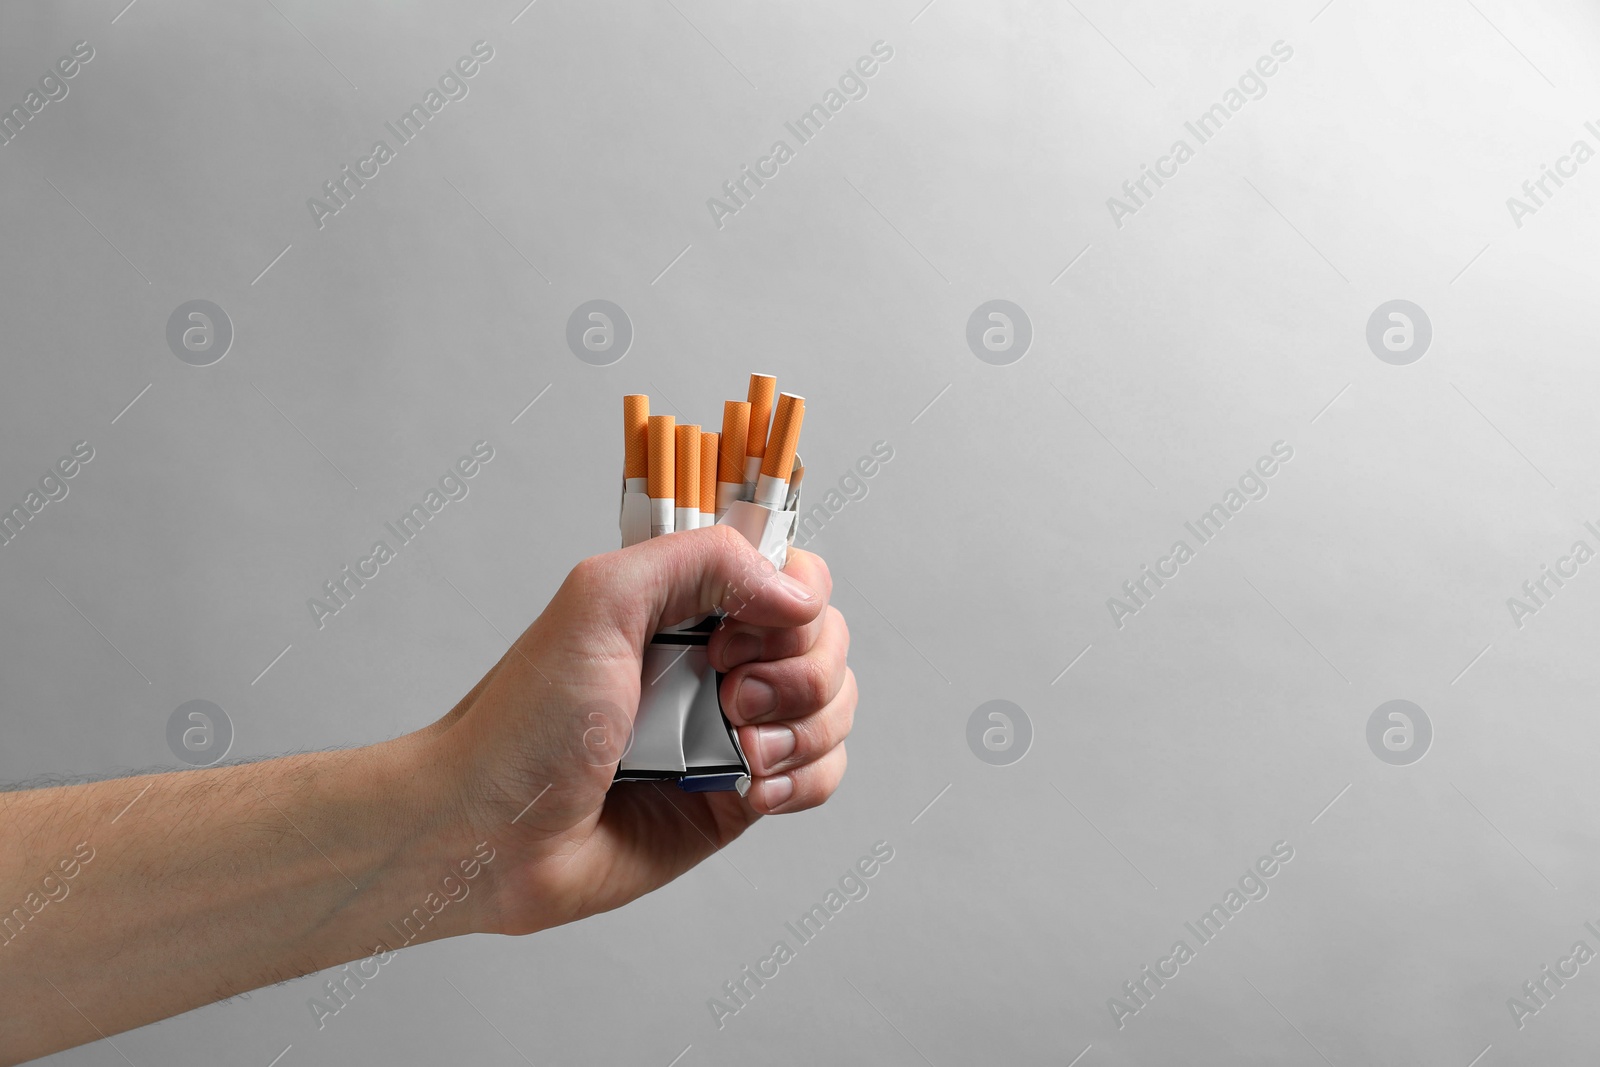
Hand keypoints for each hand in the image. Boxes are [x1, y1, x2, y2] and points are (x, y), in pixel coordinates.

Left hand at [431, 525, 854, 935]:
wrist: (491, 835)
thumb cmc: (525, 722)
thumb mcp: (602, 600)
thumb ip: (702, 561)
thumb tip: (797, 594)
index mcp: (687, 603)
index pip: (791, 574)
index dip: (789, 600)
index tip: (732, 635)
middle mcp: (719, 660)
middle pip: (827, 640)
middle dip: (800, 671)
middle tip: (730, 697)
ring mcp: (735, 730)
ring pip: (834, 707)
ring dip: (804, 728)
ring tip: (739, 752)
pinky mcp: (741, 797)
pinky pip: (821, 774)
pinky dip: (804, 779)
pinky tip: (751, 790)